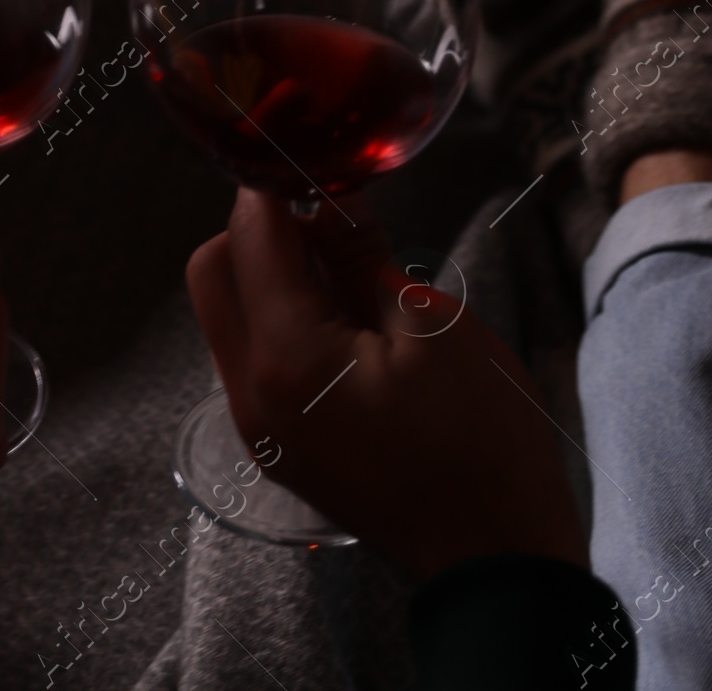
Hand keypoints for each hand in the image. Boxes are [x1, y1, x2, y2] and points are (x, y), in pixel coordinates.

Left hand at [186, 188, 584, 582]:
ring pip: (230, 314)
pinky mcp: (281, 446)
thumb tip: (330, 193)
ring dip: (270, 273)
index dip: (276, 178)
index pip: (248, 234)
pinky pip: (255, 357)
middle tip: (330, 213)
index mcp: (286, 359)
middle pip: (214, 271)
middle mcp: (250, 395)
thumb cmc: (481, 443)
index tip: (311, 147)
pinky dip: (282, 319)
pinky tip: (347, 314)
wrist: (497, 564)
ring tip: (350, 265)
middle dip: (258, 227)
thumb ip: (362, 254)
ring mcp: (260, 428)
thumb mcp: (432, 327)